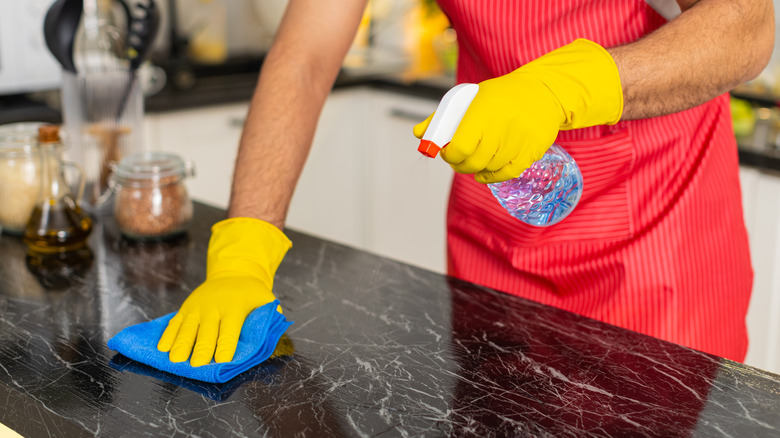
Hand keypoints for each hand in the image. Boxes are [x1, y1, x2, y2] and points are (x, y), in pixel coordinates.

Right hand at [157, 218, 290, 366]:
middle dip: (201, 349)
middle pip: (206, 332)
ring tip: (175, 361)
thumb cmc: (251, 294)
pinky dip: (168, 335)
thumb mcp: (266, 300)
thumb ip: (270, 316)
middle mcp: (214, 307)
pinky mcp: (186, 308)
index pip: (230, 330)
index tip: (222, 361)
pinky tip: (162, 349)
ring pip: (187, 328)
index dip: (226, 346)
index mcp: (235, 307)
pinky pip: (175, 322)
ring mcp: (198, 307)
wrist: (233, 272)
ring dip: (181, 345)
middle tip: (197, 365)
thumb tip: (273, 331)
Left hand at [413, 39, 622, 182]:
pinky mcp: (532, 151)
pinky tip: (485, 173)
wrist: (543, 91)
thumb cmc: (501, 95)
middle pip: (473, 162)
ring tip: (474, 160)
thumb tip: (420, 134)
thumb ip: (443, 117)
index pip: (459, 147)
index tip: (446, 151)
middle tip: (457, 159)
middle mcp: (502, 127)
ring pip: (489, 169)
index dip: (449, 154)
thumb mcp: (470, 97)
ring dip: (476, 169)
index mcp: (483, 112)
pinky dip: (493, 177)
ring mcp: (519, 141)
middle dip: (460, 164)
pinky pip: (507, 173)